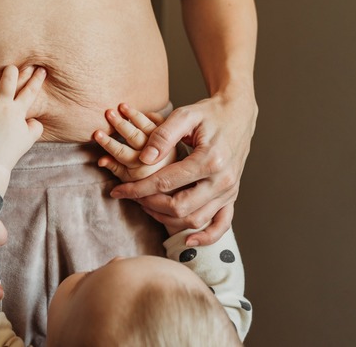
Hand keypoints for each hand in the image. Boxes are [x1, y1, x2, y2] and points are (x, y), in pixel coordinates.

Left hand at [0, 66, 45, 170]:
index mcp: (17, 110)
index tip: (40, 69)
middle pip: (9, 77)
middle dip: (10, 70)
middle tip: (9, 69)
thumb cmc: (10, 151)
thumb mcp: (29, 140)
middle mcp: (2, 104)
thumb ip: (36, 128)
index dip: (37, 79)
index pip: (30, 91)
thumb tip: (34, 120)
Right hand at [94, 103, 176, 181]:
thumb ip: (115, 168)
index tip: (97, 133)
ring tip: (122, 106)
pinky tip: (141, 111)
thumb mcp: (129, 180)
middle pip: (135, 138)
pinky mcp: (174, 139)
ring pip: (148, 127)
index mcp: (143, 170)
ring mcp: (166, 147)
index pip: (122, 153)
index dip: (108, 143)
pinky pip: (161, 123)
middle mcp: (155, 158)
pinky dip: (150, 116)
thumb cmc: (146, 181)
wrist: (174, 183)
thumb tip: (101, 160)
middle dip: (121, 125)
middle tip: (108, 112)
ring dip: (134, 115)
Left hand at [109, 94, 256, 245]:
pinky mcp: (232, 196)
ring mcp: (229, 191)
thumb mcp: (185, 114)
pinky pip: (221, 225)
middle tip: (131, 196)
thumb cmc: (208, 113)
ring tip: (146, 206)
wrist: (237, 114)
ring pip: (195, 220)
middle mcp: (223, 180)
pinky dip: (205, 237)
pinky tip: (187, 241)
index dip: (138, 189)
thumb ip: (163, 135)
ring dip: (167, 219)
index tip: (117, 190)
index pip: (166, 183)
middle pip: (179, 207)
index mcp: (210, 160)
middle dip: (149, 205)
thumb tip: (144, 159)